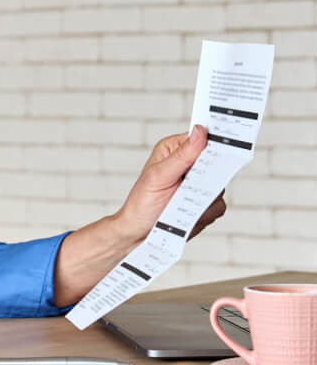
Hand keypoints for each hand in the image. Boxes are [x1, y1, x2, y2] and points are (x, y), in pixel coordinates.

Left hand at [112, 124, 226, 245]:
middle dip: (209, 176)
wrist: (139, 232)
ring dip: (204, 198)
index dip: (215, 141)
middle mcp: (188, 164)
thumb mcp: (159, 175)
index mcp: (174, 150)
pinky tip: (189, 215)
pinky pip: (218, 205)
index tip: (224, 146)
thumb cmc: (141, 202)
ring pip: (220, 185)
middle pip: (216, 162)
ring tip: (182, 204)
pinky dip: (205, 212)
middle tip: (194, 186)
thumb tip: (200, 131)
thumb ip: (182, 155)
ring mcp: (198, 184)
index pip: (202, 138)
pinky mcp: (205, 203)